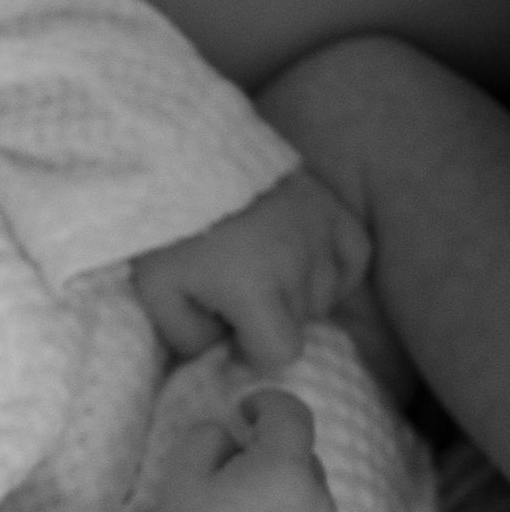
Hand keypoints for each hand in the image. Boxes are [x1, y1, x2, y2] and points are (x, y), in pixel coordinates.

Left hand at [130, 168, 370, 371]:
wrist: (182, 155)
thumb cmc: (167, 228)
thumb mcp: (157, 292)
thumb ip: (189, 338)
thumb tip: (221, 356)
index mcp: (254, 288)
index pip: (282, 352)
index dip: (255, 353)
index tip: (232, 333)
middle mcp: (299, 263)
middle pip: (301, 323)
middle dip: (270, 320)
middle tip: (235, 294)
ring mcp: (321, 232)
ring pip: (327, 294)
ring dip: (298, 294)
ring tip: (261, 269)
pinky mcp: (334, 208)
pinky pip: (354, 259)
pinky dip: (334, 268)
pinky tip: (302, 263)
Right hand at [138, 388, 342, 511]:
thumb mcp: (181, 473)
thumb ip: (209, 435)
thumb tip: (231, 437)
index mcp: (285, 469)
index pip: (291, 414)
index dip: (267, 403)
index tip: (245, 410)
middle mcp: (319, 504)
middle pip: (304, 461)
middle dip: (274, 458)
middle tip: (232, 475)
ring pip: (312, 506)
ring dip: (286, 502)